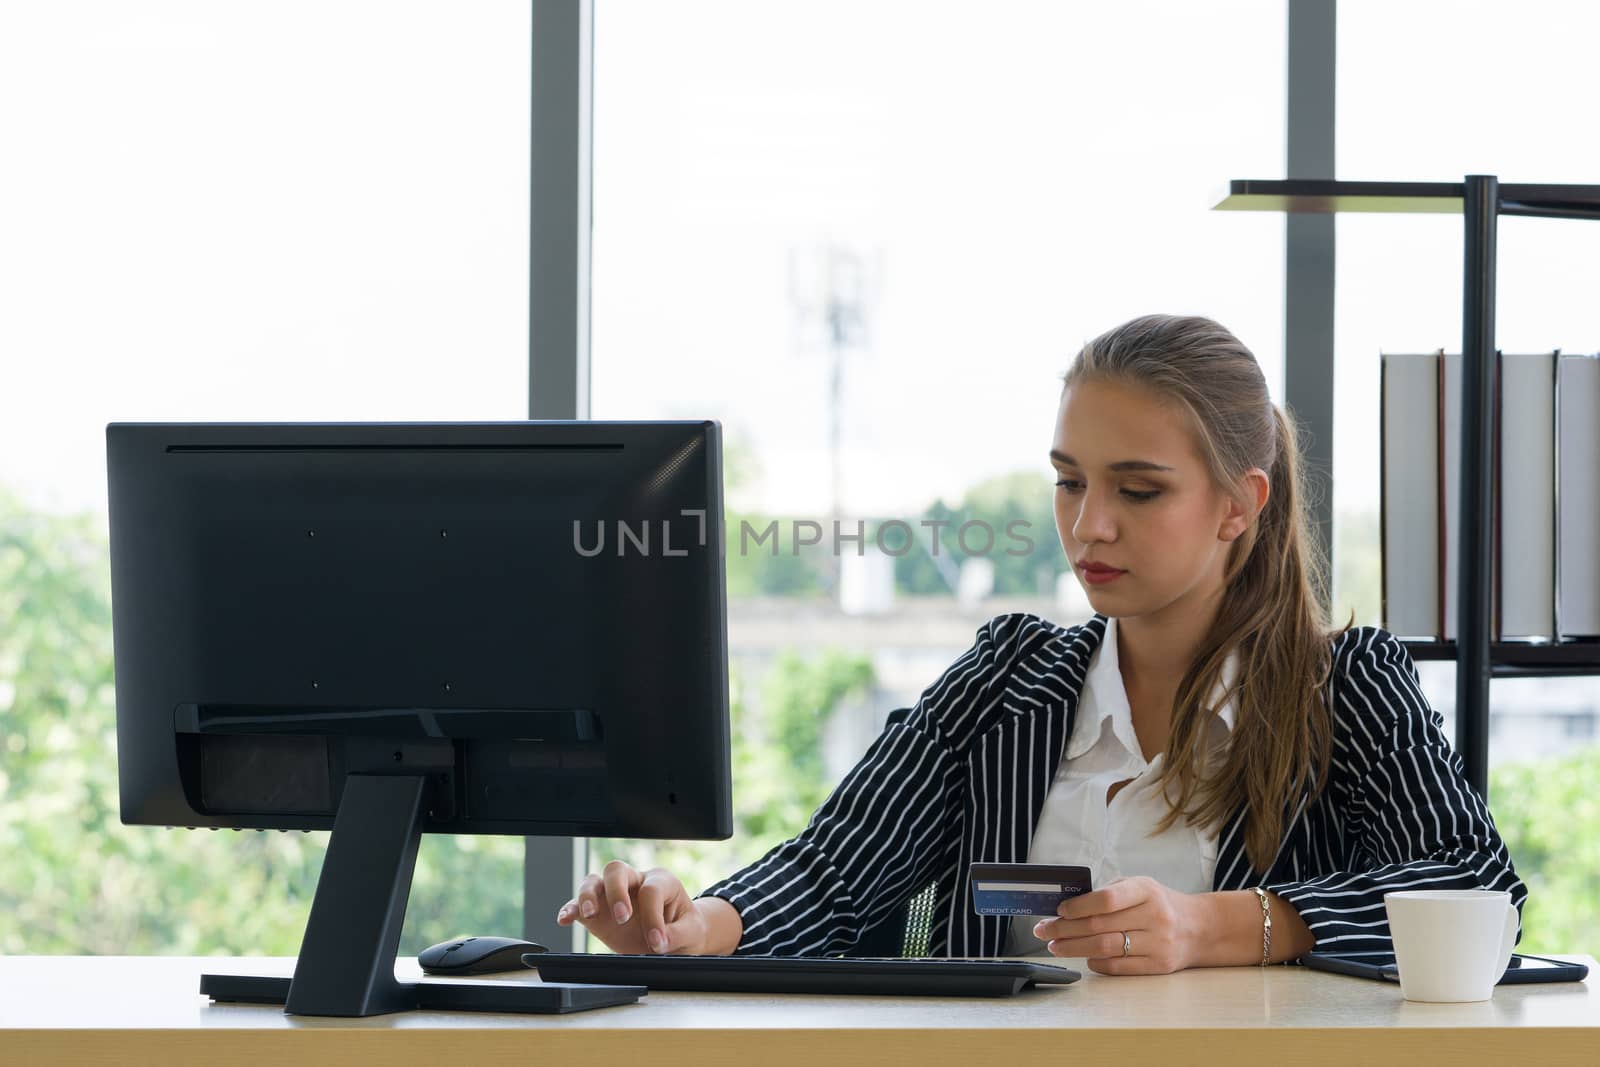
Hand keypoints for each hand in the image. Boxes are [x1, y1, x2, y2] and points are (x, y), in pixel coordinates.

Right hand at [555, 859, 732, 954]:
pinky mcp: (599, 914)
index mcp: (661, 881)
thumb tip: (660, 941)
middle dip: (616, 891)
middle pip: (617, 870)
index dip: (653, 916)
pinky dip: (570, 909)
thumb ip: (678, 934)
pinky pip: (579, 904)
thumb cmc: (685, 927)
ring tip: (589, 915)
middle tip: (623, 917)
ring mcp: (613, 896)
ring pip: (593, 881)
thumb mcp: (692, 932)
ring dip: (588, 896)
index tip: (658, 943)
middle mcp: (634, 882)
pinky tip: (565, 919)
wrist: (677, 938)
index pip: (651, 890)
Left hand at [1030, 875, 1202, 974]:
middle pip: (1099, 926)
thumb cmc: (1159, 904)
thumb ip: (1108, 893)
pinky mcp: (1158, 965)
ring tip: (1055, 946)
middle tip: (1044, 931)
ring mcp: (1158, 943)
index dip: (1077, 906)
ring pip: (1105, 948)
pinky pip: (1118, 967)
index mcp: (1146, 890)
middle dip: (1064, 929)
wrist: (1199, 928)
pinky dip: (1095, 962)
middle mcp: (1154, 916)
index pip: (1106, 899)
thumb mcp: (1139, 887)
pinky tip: (1084, 957)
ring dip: (1074, 948)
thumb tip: (1066, 907)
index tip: (1058, 911)